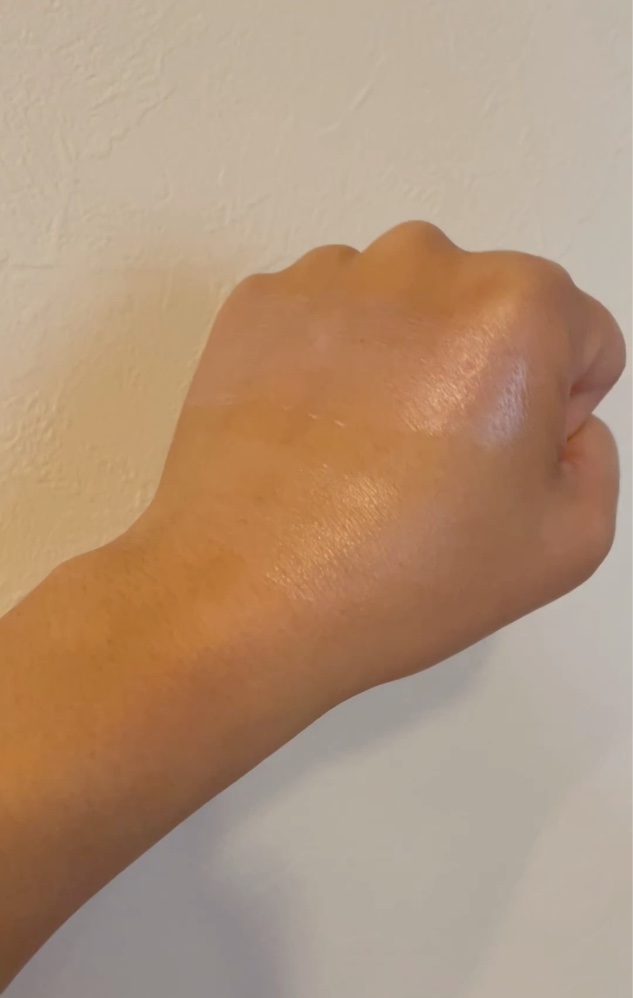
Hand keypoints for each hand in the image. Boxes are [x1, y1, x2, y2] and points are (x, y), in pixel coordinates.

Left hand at [133, 222, 624, 702]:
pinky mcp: (258, 305)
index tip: (499, 461)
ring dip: (404, 368)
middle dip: (481, 378)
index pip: (582, 336)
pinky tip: (318, 444)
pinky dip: (331, 368)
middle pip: (492, 312)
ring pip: (407, 312)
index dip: (555, 411)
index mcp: (514, 308)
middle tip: (434, 469)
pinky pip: (329, 323)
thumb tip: (562, 429)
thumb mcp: (565, 545)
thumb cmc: (390, 575)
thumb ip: (596, 461)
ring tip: (367, 462)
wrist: (243, 598)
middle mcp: (420, 265)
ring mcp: (328, 279)